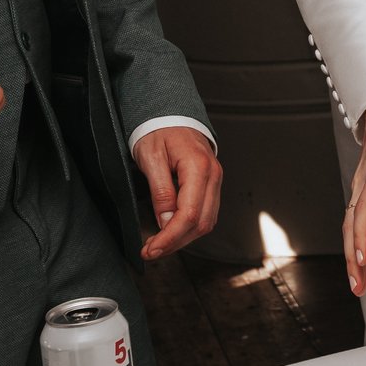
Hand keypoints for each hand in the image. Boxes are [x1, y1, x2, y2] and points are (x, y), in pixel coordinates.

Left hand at [135, 128, 222, 260]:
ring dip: (182, 239)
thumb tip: (165, 221)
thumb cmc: (159, 130)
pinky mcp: (211, 186)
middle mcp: (213, 176)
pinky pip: (206, 214)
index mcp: (198, 167)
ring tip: (158, 245)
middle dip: (175, 243)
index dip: (169, 237)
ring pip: (206, 222)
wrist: (171, 114)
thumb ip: (160, 190)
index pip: (188, 214)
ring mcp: (215, 181)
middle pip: (200, 223)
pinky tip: (172, 232)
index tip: (151, 249)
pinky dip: (189, 228)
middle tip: (151, 251)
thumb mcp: (151, 156)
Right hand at [342, 94, 365, 297]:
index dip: (362, 238)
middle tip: (359, 286)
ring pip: (347, 225)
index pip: (364, 213)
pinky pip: (351, 218)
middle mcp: (363, 184)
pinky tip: (357, 256)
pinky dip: (352, 240)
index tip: (363, 260)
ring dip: (351, 254)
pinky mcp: (360, 188)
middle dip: (352, 259)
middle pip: (350, 227)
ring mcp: (359, 186)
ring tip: (358, 281)